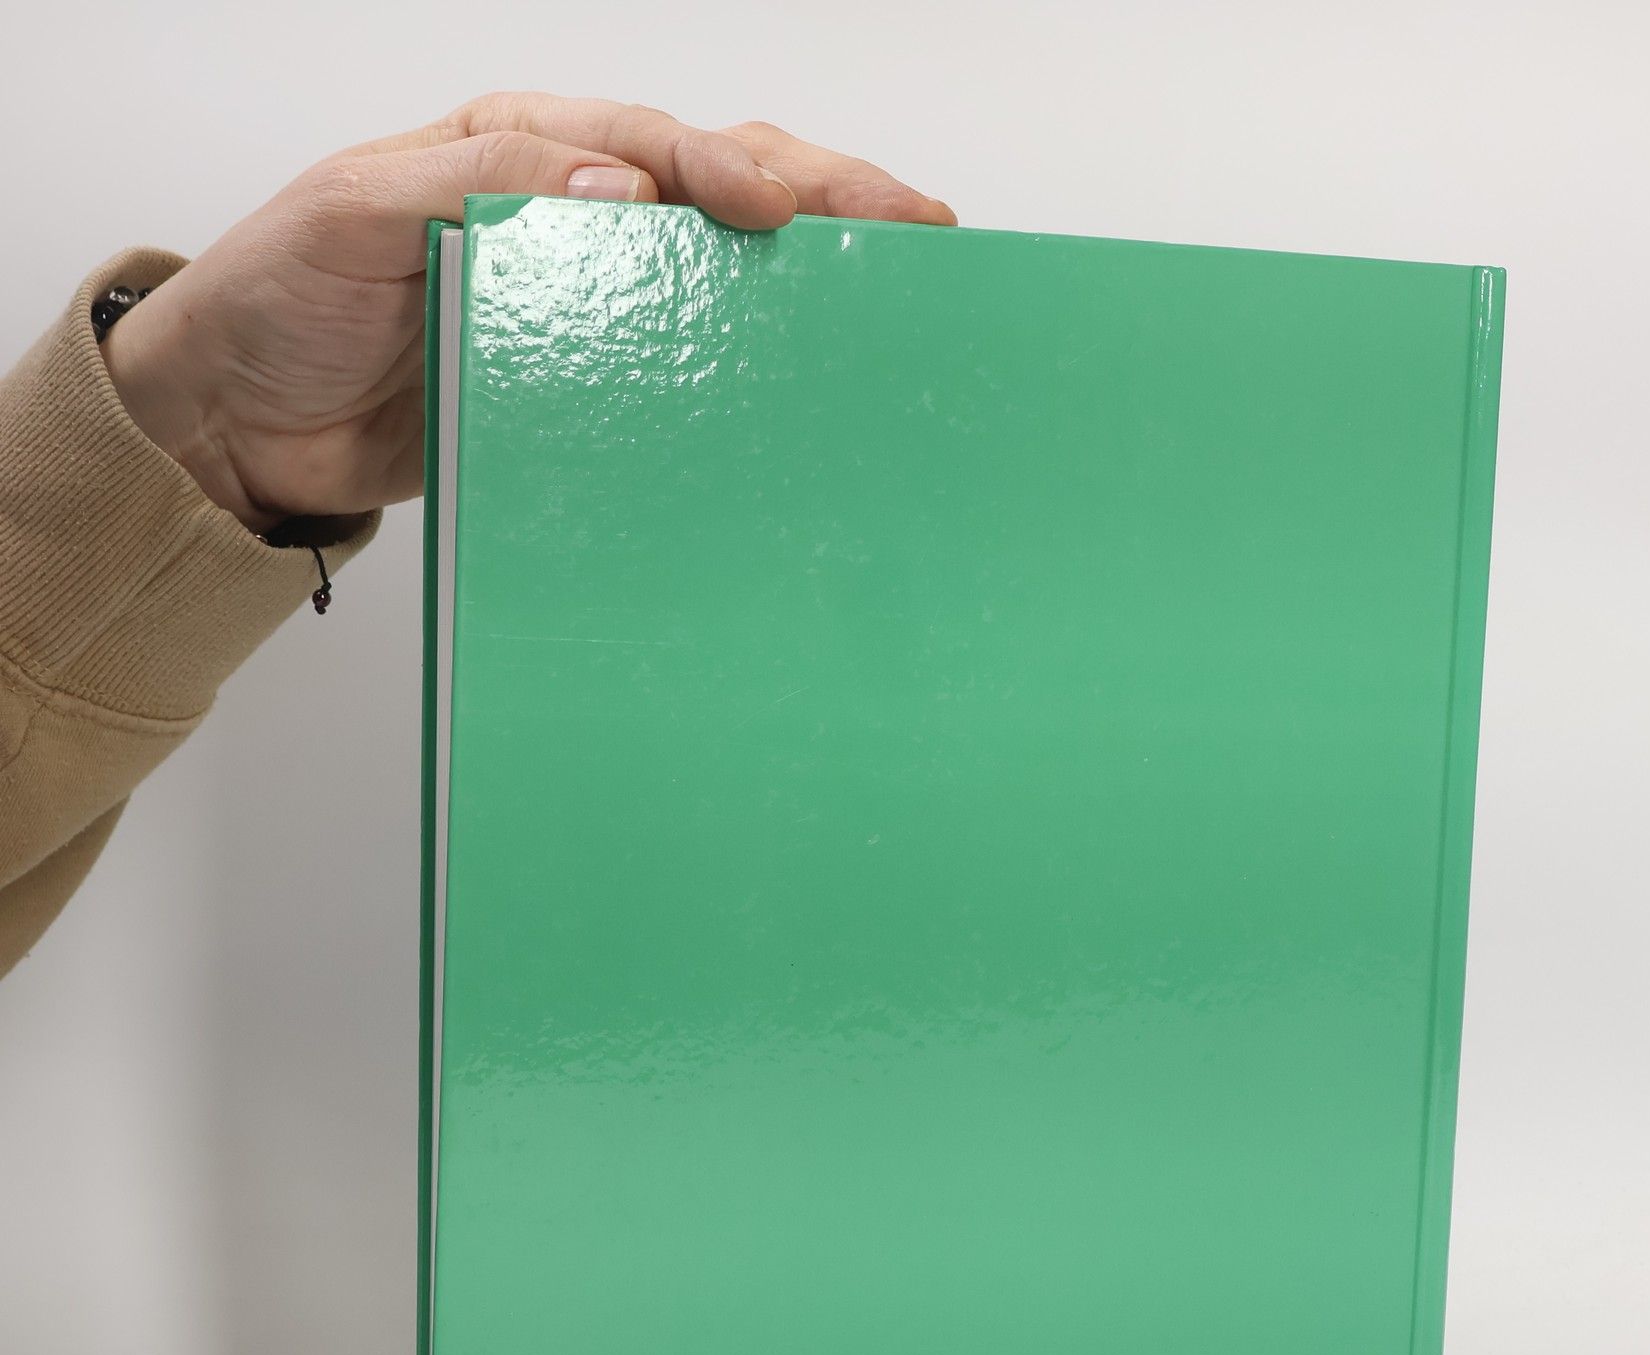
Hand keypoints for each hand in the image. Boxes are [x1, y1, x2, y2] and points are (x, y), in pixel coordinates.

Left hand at [101, 95, 955, 533]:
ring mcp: (589, 299)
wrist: (246, 426)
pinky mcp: (591, 378)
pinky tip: (815, 365)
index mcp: (516, 147)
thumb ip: (478, 188)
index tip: (778, 209)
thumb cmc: (283, 301)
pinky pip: (688, 358)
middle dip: (820, 193)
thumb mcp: (357, 215)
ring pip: (722, 264)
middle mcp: (568, 209)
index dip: (720, 166)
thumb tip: (622, 185)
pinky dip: (755, 357)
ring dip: (812, 268)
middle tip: (910, 222)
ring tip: (900, 275)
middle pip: (716, 180)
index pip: (646, 139)